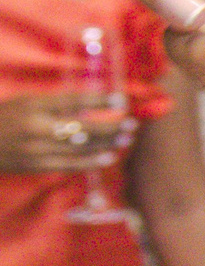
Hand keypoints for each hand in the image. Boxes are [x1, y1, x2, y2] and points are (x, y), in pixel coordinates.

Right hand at [0, 91, 129, 173]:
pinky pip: (69, 164)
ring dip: (107, 143)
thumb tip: (89, 108)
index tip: (121, 99)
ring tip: (126, 138)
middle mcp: (36, 126)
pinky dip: (91, 161)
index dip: (100, 100)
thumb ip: (53, 105)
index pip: (73, 101)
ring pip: (81, 147)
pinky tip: (108, 157)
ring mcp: (36, 148)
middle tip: (131, 123)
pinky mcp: (34, 165)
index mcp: (33, 105)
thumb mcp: (24, 103)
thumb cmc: (2, 118)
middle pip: (83, 126)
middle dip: (111, 125)